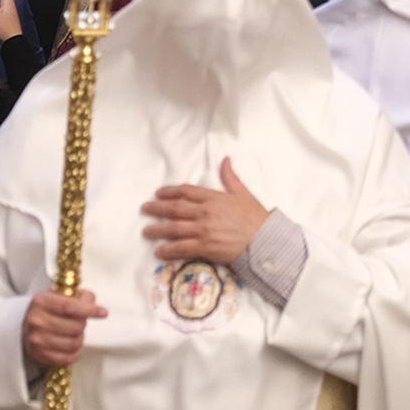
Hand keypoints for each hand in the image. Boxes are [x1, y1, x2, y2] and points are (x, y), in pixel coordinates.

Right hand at [22, 287, 105, 369]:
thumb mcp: (58, 295)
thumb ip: (78, 296)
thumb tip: (92, 303)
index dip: (89, 310)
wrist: (22, 326)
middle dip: (83, 324)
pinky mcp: (39, 356)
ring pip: (73, 343)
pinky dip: (75, 353)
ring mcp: (37, 340)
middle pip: (75, 327)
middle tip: (79, 322)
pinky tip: (72, 347)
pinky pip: (67, 358)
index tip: (103, 312)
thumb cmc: (46, 310)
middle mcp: (36, 320)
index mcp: (41, 301)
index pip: (69, 306)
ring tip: (75, 334)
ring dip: (80, 339)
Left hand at [142, 157, 267, 265]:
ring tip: (146, 232)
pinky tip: (159, 251)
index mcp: (213, 198)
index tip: (158, 193)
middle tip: (144, 209)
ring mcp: (204, 230)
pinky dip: (169, 250)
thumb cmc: (255, 217)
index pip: (186, 191)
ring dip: (158, 230)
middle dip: (157, 209)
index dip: (170, 191)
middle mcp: (205, 212)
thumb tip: (225, 159)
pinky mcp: (205, 247)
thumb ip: (230, 177)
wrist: (265, 240)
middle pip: (175, 209)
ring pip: (174, 229)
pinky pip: (182, 248)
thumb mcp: (242, 193)